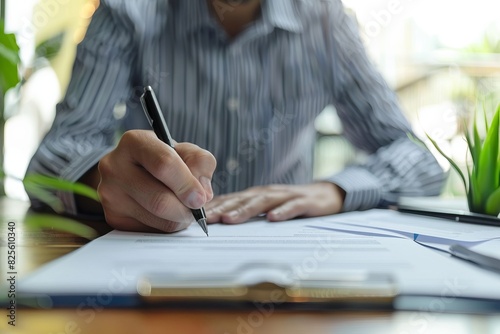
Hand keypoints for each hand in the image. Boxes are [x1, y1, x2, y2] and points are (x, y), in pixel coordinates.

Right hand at [94, 130, 215, 232]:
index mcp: (134, 142)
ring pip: (158, 220)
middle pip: (159, 200)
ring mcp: (110, 194)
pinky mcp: (113, 217)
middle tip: (197, 209)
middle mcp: (115, 166)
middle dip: (185, 209)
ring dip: (179, 219)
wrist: (133, 171)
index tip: (201, 198)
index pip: (164, 164)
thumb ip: (200, 163)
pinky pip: (150, 231)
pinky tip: (167, 214)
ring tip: (183, 208)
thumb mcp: (185, 151)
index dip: (187, 184)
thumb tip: (202, 193)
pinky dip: (166, 226)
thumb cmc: (163, 158)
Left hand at [206, 182, 344, 223]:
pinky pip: (292, 206)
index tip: (194, 216)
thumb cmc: (289, 203)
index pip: (229, 200)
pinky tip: (273, 219)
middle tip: (206, 219)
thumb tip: (218, 222)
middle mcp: (266, 193)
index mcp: (254, 195)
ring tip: (230, 219)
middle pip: (241, 200)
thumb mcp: (265, 208)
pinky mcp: (304, 201)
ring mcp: (284, 195)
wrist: (325, 196)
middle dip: (222, 208)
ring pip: (262, 202)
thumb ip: (245, 212)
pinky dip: (282, 211)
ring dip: (245, 210)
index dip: (212, 208)